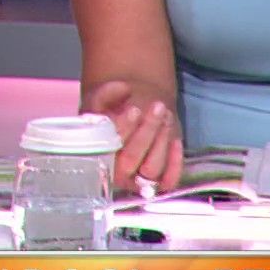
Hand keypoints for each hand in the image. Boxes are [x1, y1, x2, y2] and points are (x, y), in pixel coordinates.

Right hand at [81, 80, 182, 195]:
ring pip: (151, 169)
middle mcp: (113, 171)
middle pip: (131, 159)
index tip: (135, 109)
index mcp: (94, 153)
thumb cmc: (112, 108)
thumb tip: (124, 88)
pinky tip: (176, 141)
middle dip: (147, 131)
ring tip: (166, 115)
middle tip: (157, 106)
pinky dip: (175, 163)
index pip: (107, 146)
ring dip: (162, 140)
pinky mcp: (157, 181)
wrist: (131, 114)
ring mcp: (136, 179)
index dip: (123, 128)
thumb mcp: (102, 96)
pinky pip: (168, 181)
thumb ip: (108, 91)